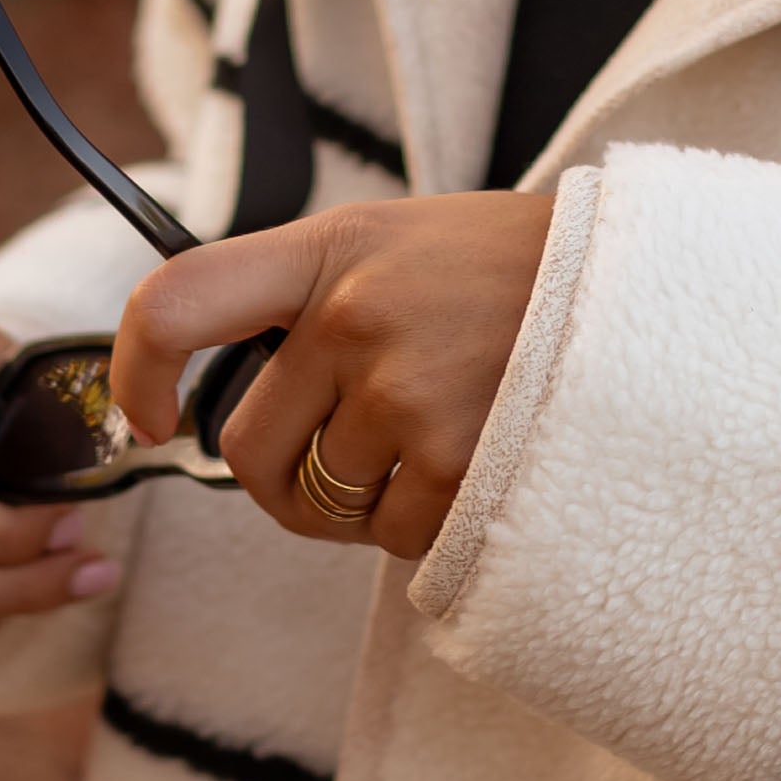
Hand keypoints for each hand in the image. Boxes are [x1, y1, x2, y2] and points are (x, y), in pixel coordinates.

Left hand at [110, 194, 556, 561]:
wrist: (643, 287)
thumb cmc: (514, 275)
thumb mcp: (402, 245)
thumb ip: (315, 302)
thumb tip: (229, 417)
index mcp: (330, 249)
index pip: (178, 300)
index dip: (137, 371)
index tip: (152, 419)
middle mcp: (353, 315)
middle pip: (251, 448)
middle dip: (290, 479)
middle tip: (351, 466)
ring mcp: (403, 390)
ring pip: (329, 504)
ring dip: (373, 503)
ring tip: (446, 446)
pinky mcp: (456, 460)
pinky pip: (399, 536)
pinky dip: (431, 525)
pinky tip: (481, 470)